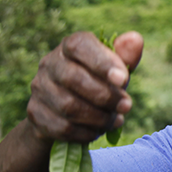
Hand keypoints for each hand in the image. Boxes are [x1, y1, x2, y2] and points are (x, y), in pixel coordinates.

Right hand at [26, 31, 143, 143]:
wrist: (62, 111)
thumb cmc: (95, 83)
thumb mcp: (113, 70)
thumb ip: (125, 56)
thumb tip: (135, 39)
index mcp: (69, 47)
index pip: (80, 46)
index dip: (102, 62)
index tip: (123, 80)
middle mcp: (49, 64)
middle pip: (74, 79)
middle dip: (105, 96)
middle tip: (126, 106)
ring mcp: (39, 89)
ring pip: (69, 107)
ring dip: (98, 117)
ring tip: (115, 120)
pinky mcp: (36, 113)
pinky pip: (62, 127)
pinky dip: (85, 133)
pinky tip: (98, 131)